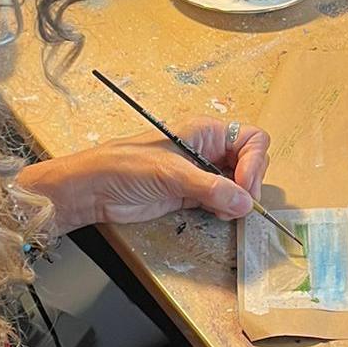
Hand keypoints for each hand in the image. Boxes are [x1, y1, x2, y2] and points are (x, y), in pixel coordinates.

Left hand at [17, 116, 270, 232]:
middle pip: (250, 161)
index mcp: (204, 131)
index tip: (244, 187)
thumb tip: (245, 202)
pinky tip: (218, 215)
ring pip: (238, 183)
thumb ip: (211, 187)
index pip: (250, 140)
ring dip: (239, 199)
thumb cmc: (124, 167)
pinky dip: (227, 208)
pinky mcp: (191, 193)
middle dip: (250, 183)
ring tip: (225, 211)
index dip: (254, 163)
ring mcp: (200, 172)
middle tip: (239, 204)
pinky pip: (222, 199)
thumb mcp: (170, 173)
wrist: (93, 190)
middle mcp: (207, 149)